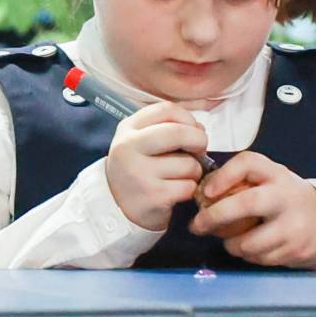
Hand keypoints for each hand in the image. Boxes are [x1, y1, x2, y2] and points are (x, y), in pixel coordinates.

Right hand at [103, 101, 210, 231]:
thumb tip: (199, 129)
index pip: (166, 110)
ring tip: (181, 177)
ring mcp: (138, 172)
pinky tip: (177, 192)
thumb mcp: (142, 142)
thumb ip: (167, 128)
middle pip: (178, 132)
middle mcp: (128, 147)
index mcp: (127, 128)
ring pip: (188, 164)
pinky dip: (189, 190)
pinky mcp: (151, 195)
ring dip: (194, 172)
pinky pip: (187, 187)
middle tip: (199, 151)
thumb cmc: (138, 169)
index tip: (193, 130)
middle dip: (199, 141)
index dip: (188, 118)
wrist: (116, 206)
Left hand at [190, 152, 315, 267]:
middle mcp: (286, 197)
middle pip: (246, 203)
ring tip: (228, 239)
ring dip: (230, 244)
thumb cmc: (285, 197)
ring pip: (248, 242)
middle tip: (198, 225)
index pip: (248, 163)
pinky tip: (249, 247)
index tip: (206, 191)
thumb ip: (240, 178)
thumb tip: (202, 191)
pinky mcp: (296, 250)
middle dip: (215, 216)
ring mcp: (293, 226)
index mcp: (277, 175)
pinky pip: (260, 258)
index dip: (224, 176)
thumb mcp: (269, 177)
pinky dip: (248, 255)